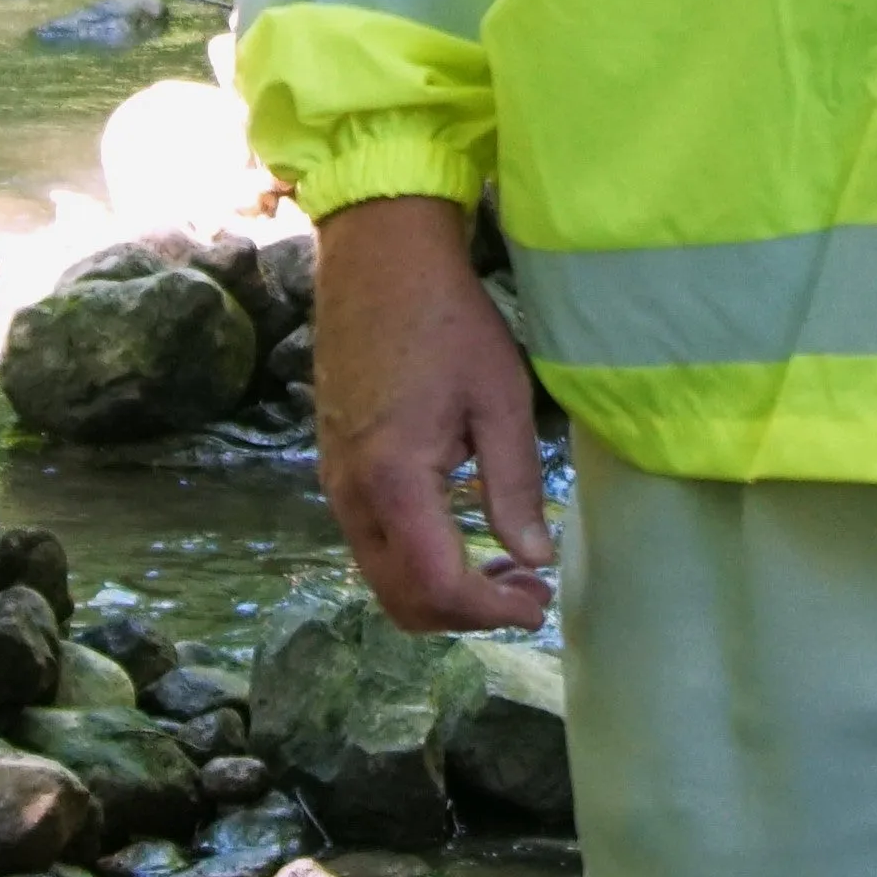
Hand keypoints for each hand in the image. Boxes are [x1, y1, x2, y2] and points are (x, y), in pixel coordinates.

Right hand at [310, 194, 554, 632]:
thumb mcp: (501, 398)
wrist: (379, 261)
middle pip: (400, 600)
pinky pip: (372, 544)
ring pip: (382, 577)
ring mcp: (335, 484)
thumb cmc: (448, 320)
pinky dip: (418, 561)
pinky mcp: (335, 468)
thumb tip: (535, 558)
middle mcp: (351, 496)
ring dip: (441, 591)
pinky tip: (463, 535)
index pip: (437, 587)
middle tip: (527, 593)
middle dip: (466, 615)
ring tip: (506, 570)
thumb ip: (514, 485)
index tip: (540, 602)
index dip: (492, 613)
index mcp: (393, 481)